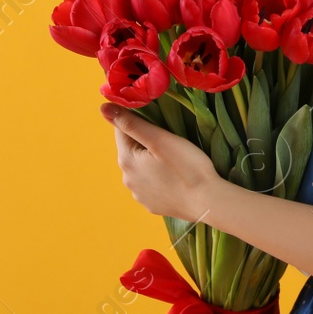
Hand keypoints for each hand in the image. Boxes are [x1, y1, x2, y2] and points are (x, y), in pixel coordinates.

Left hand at [102, 102, 220, 221]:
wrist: (208, 203)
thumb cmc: (187, 167)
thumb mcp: (160, 140)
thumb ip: (132, 123)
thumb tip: (104, 108)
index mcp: (126, 160)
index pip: (121, 131)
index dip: (138, 120)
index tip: (157, 119)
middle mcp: (128, 179)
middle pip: (131, 150)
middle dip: (145, 141)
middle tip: (170, 138)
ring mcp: (140, 195)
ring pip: (141, 168)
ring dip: (151, 160)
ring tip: (174, 159)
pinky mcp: (153, 205)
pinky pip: (151, 184)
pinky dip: (159, 177)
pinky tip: (175, 177)